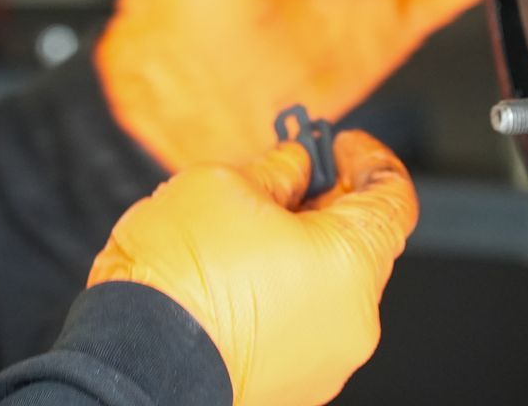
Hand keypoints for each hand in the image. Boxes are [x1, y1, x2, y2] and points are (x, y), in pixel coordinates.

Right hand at [88, 131, 417, 405]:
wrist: (133, 361)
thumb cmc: (178, 277)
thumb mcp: (227, 185)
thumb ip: (279, 170)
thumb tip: (296, 167)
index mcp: (351, 263)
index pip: (394, 199)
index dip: (369, 160)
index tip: (339, 145)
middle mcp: (352, 320)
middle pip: (359, 245)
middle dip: (324, 206)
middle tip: (284, 179)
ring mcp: (324, 362)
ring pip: (327, 288)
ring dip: (299, 253)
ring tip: (244, 231)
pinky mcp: (292, 387)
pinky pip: (300, 326)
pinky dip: (281, 296)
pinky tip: (235, 277)